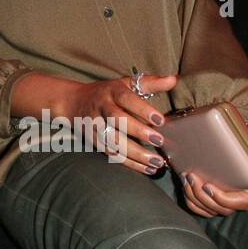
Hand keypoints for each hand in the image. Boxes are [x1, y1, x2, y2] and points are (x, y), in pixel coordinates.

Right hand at [59, 73, 177, 174]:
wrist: (74, 102)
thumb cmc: (107, 93)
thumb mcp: (125, 83)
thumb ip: (150, 83)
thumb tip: (173, 79)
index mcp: (111, 92)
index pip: (126, 98)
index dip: (142, 109)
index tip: (160, 120)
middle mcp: (102, 108)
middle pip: (118, 120)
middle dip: (138, 132)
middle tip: (159, 141)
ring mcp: (96, 126)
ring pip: (114, 141)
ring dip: (136, 153)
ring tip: (157, 162)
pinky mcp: (94, 141)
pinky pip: (112, 154)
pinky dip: (130, 163)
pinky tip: (147, 168)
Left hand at [180, 147, 247, 217]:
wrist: (230, 164)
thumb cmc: (241, 160)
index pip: (239, 204)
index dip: (222, 198)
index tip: (208, 186)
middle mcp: (236, 204)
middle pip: (219, 209)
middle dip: (201, 195)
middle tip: (191, 177)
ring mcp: (223, 206)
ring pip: (207, 210)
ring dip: (192, 196)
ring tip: (185, 178)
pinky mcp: (211, 206)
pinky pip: (199, 210)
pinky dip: (190, 201)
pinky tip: (185, 187)